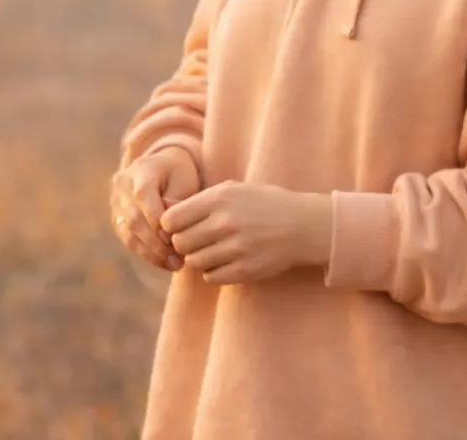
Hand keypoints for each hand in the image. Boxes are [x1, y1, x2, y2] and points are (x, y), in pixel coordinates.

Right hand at [110, 147, 199, 270]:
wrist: (164, 167)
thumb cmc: (179, 173)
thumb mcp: (185, 178)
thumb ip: (177, 198)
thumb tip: (167, 224)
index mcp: (140, 170)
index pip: (143, 196)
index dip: (158, 220)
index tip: (177, 239)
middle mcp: (122, 185)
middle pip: (134, 219)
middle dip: (156, 243)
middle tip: (178, 261)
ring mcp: (116, 202)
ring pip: (129, 233)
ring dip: (151, 253)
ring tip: (174, 265)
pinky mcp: (117, 218)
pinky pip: (128, 239)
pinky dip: (146, 253)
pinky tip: (164, 263)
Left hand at [160, 181, 331, 285]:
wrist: (302, 225)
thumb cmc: (262, 204)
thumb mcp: (231, 190)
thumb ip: (199, 200)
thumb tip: (164, 211)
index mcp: (219, 199)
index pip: (171, 220)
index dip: (171, 226)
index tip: (180, 227)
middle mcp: (225, 223)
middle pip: (179, 243)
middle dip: (183, 244)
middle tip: (196, 241)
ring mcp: (236, 248)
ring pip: (193, 262)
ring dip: (198, 259)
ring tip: (212, 250)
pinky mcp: (245, 270)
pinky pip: (211, 277)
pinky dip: (213, 272)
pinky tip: (225, 261)